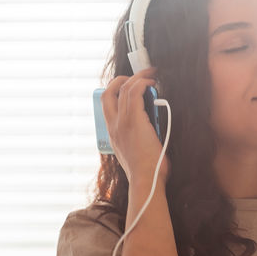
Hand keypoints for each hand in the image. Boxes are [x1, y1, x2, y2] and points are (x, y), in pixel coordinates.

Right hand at [102, 67, 170, 186]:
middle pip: (108, 92)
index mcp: (112, 134)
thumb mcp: (134, 154)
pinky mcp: (135, 121)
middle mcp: (113, 125)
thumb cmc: (146, 172)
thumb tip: (150, 128)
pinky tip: (151, 83)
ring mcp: (123, 122)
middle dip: (121, 79)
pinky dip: (143, 83)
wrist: (146, 181)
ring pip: (124, 88)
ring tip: (150, 74)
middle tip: (136, 76)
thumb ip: (136, 139)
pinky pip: (136, 93)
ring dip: (138, 77)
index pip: (105, 105)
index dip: (114, 91)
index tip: (126, 87)